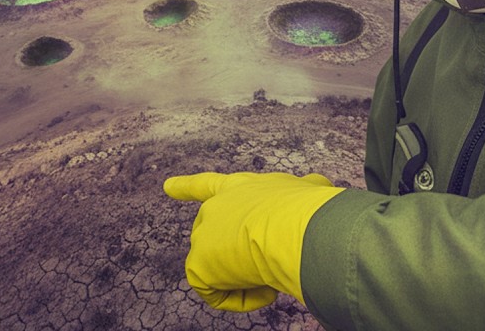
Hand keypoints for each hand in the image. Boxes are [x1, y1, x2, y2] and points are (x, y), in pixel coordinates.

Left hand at [164, 171, 344, 311]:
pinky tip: (266, 291)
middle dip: (226, 248)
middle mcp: (218, 206)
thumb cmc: (310, 211)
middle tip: (259, 263)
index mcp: (243, 187)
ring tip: (276, 274)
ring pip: (217, 265)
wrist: (296, 227)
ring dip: (249, 276)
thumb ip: (307, 190)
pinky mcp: (200, 262)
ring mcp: (205, 233)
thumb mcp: (310, 191)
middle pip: (213, 233)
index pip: (212, 185)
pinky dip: (241, 299)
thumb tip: (318, 185)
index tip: (166, 186)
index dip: (188, 187)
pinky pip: (215, 292)